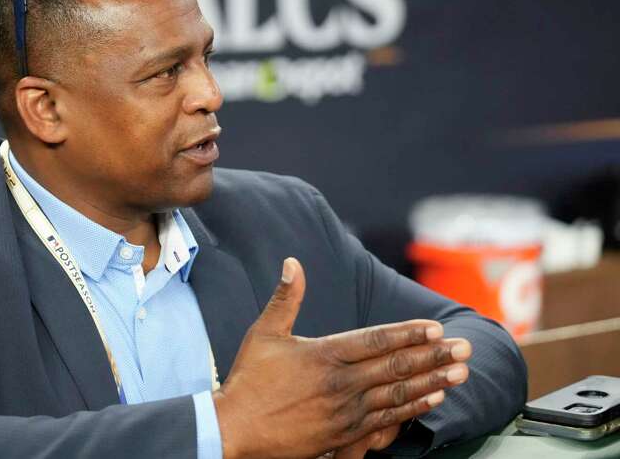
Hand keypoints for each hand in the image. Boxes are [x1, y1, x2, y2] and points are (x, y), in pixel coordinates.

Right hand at [213, 258, 470, 458]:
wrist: (236, 430)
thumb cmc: (249, 381)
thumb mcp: (265, 333)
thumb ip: (285, 298)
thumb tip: (293, 263)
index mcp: (324, 355)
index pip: (377, 340)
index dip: (409, 334)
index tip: (435, 328)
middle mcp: (341, 384)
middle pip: (397, 367)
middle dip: (434, 356)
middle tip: (464, 349)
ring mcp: (346, 412)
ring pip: (399, 394)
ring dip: (432, 382)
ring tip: (459, 374)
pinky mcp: (345, 435)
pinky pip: (388, 421)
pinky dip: (413, 408)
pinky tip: (431, 401)